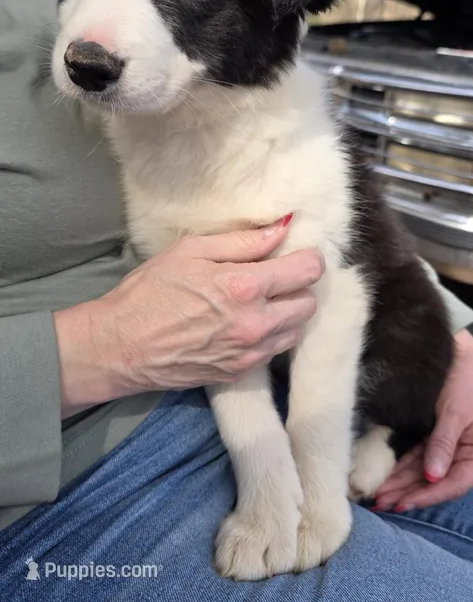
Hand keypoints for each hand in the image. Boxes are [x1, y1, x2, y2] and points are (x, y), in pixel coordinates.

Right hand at [55, 220, 323, 416]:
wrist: (120, 346)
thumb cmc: (150, 291)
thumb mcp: (191, 251)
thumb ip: (243, 241)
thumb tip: (282, 228)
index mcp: (245, 287)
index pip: (307, 271)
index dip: (308, 258)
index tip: (297, 252)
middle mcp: (255, 324)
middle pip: (309, 303)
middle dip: (299, 286)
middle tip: (277, 276)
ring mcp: (249, 353)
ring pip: (297, 330)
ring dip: (289, 312)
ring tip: (264, 300)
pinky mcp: (240, 373)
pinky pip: (275, 351)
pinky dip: (272, 334)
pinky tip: (249, 322)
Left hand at [374, 328, 472, 510]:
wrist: (462, 352)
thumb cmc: (466, 379)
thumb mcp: (456, 412)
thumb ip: (444, 443)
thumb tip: (432, 476)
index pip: (454, 483)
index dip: (430, 495)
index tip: (406, 502)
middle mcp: (460, 452)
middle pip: (434, 479)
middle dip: (408, 492)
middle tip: (381, 502)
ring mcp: (445, 443)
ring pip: (422, 469)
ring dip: (401, 483)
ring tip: (378, 495)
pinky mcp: (431, 433)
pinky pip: (416, 454)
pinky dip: (401, 465)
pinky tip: (385, 476)